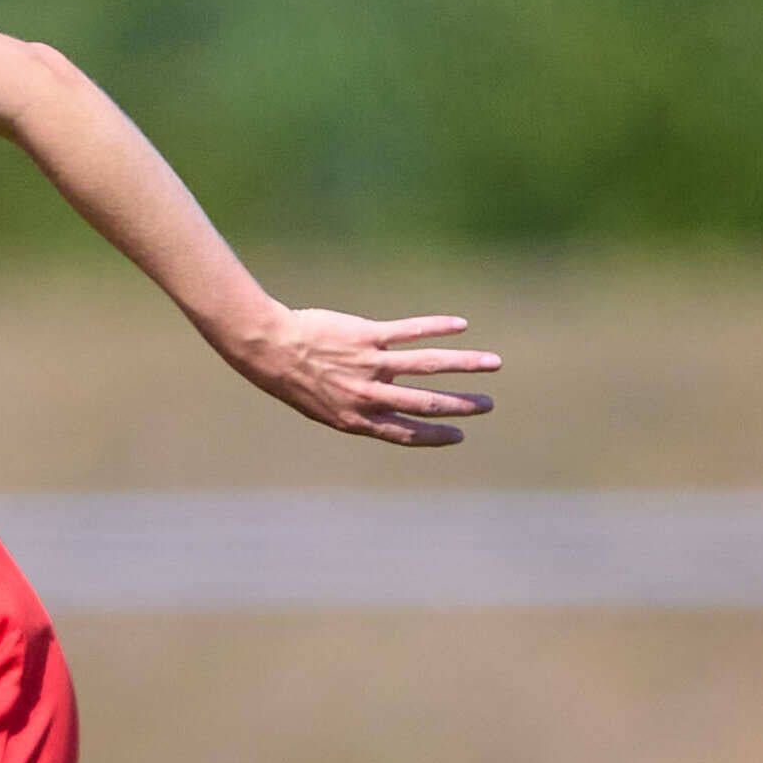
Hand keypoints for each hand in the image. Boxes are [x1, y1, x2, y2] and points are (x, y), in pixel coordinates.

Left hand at [222, 309, 498, 447]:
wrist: (270, 349)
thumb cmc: (293, 379)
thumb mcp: (324, 406)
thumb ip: (358, 408)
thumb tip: (391, 400)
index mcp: (356, 419)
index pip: (406, 433)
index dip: (435, 436)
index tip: (460, 435)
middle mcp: (368, 395)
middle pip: (426, 403)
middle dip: (461, 405)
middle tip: (488, 405)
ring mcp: (370, 365)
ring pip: (428, 366)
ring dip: (464, 365)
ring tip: (493, 363)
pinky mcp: (368, 336)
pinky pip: (410, 331)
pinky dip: (437, 327)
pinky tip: (460, 326)